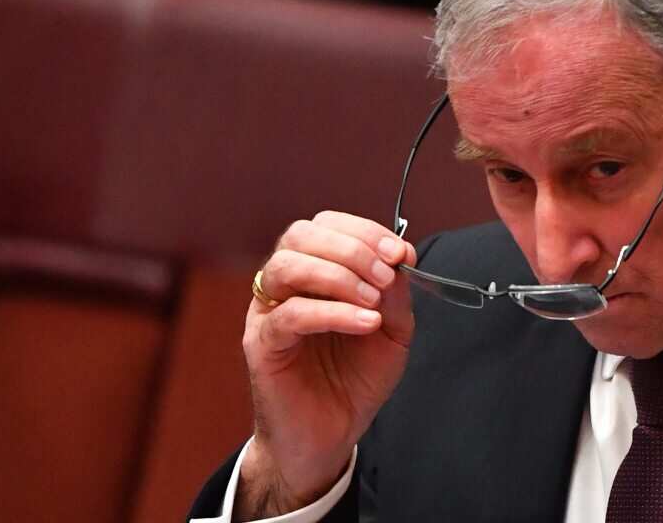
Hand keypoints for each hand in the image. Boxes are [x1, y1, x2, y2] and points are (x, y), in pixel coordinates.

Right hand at [234, 211, 414, 518]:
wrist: (331, 437)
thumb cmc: (355, 380)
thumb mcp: (392, 332)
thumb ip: (396, 294)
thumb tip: (400, 259)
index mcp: (314, 272)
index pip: (327, 225)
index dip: (364, 231)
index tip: (400, 253)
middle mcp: (285, 285)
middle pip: (301, 234)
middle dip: (352, 247)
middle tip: (386, 274)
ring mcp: (268, 312)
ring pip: (287, 266)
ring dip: (338, 275)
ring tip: (374, 302)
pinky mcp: (262, 345)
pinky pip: (289, 315)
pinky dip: (333, 313)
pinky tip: (366, 323)